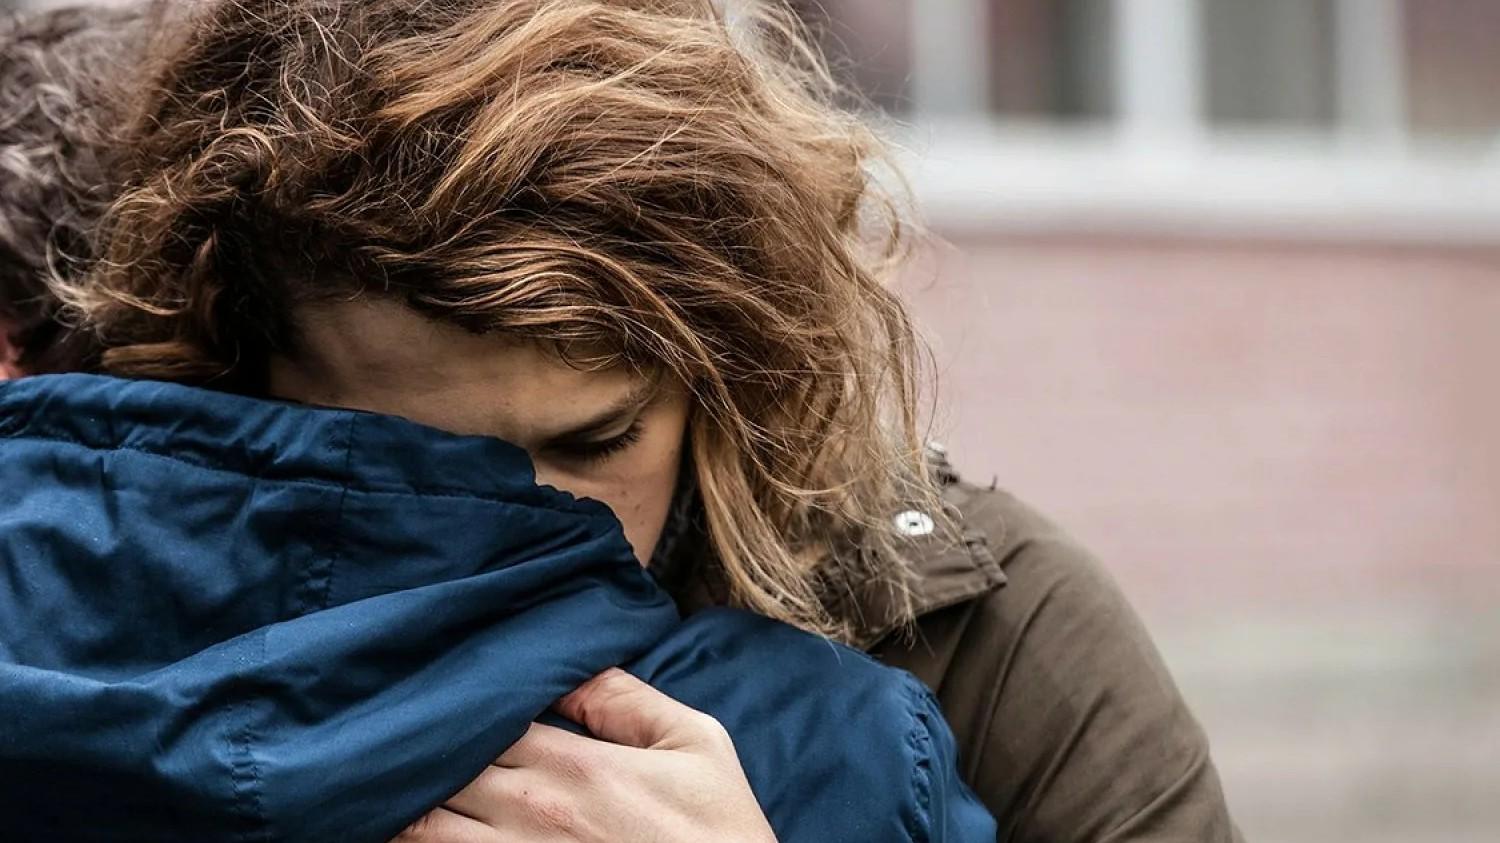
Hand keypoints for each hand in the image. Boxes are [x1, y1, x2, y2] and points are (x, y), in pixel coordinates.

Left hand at [395, 668, 776, 841]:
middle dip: (416, 746)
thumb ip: (629, 700)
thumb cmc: (717, 833)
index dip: (456, 700)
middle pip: (438, 768)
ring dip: (402, 803)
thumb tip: (574, 665)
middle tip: (396, 726)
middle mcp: (528, 815)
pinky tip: (405, 827)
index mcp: (571, 766)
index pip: (481, 716)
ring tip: (384, 780)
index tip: (441, 686)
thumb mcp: (697, 745)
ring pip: (420, 828)